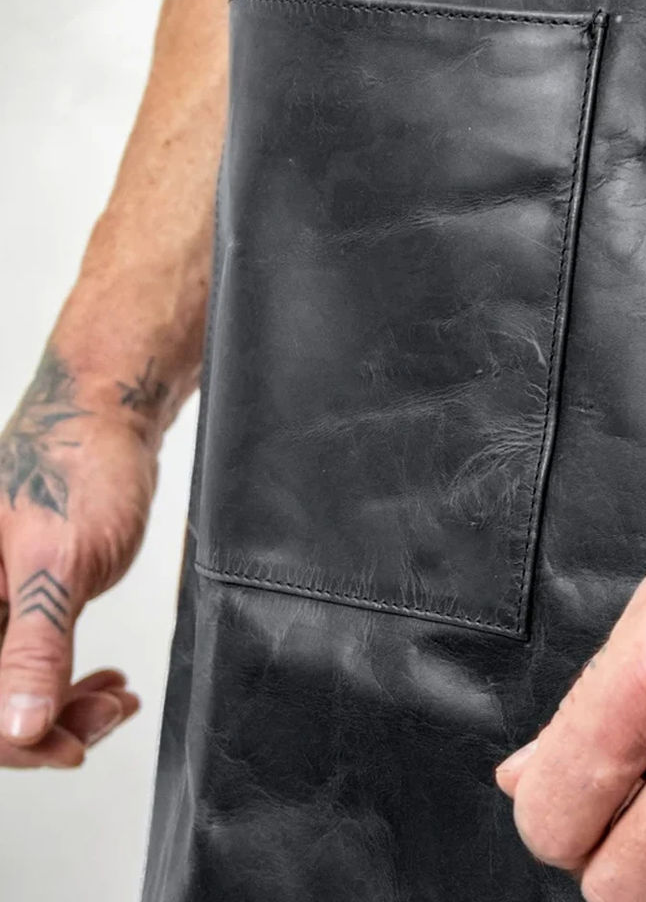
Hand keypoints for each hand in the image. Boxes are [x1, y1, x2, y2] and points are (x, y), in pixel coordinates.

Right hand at [0, 345, 158, 764]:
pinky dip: (65, 678)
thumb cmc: (77, 469)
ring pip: (7, 684)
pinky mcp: (14, 595)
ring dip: (60, 704)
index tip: (68, 747)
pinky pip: (26, 656)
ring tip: (115, 702)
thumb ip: (33, 646)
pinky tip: (104, 683)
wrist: (105, 418)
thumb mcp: (58, 564)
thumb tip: (14, 728)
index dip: (10, 740)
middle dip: (43, 723)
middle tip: (106, 718)